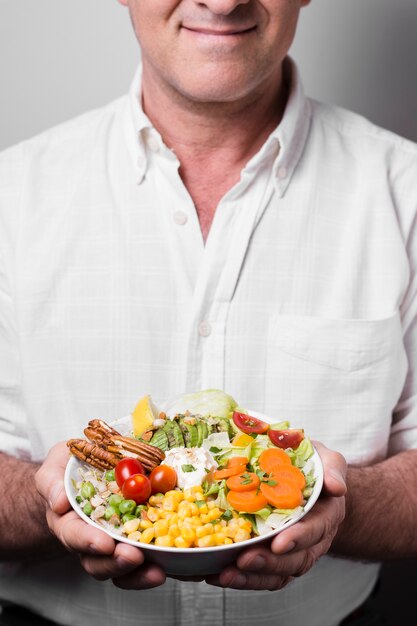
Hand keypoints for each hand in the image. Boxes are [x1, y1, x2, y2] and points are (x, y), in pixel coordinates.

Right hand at [35, 442, 165, 588]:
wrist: (86, 471)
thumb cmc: (68, 468)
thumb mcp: (55, 467)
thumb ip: (52, 481)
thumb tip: (59, 502)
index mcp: (67, 522)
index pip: (74, 535)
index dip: (88, 541)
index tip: (104, 543)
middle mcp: (88, 540)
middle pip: (98, 562)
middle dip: (116, 562)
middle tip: (134, 556)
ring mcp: (113, 543)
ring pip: (121, 568)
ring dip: (138, 573)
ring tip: (156, 570)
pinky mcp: (135, 539)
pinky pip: (143, 558)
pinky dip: (156, 562)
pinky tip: (169, 562)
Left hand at [206, 442, 346, 590]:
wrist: (310, 483)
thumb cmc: (315, 469)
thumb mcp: (327, 461)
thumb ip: (333, 470)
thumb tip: (336, 487)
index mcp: (325, 515)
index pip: (315, 530)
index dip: (297, 538)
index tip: (278, 543)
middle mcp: (312, 540)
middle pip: (294, 560)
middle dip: (269, 562)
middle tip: (244, 560)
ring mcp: (293, 552)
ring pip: (277, 573)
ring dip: (251, 577)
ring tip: (226, 574)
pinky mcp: (274, 557)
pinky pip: (261, 574)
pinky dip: (241, 578)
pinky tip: (216, 575)